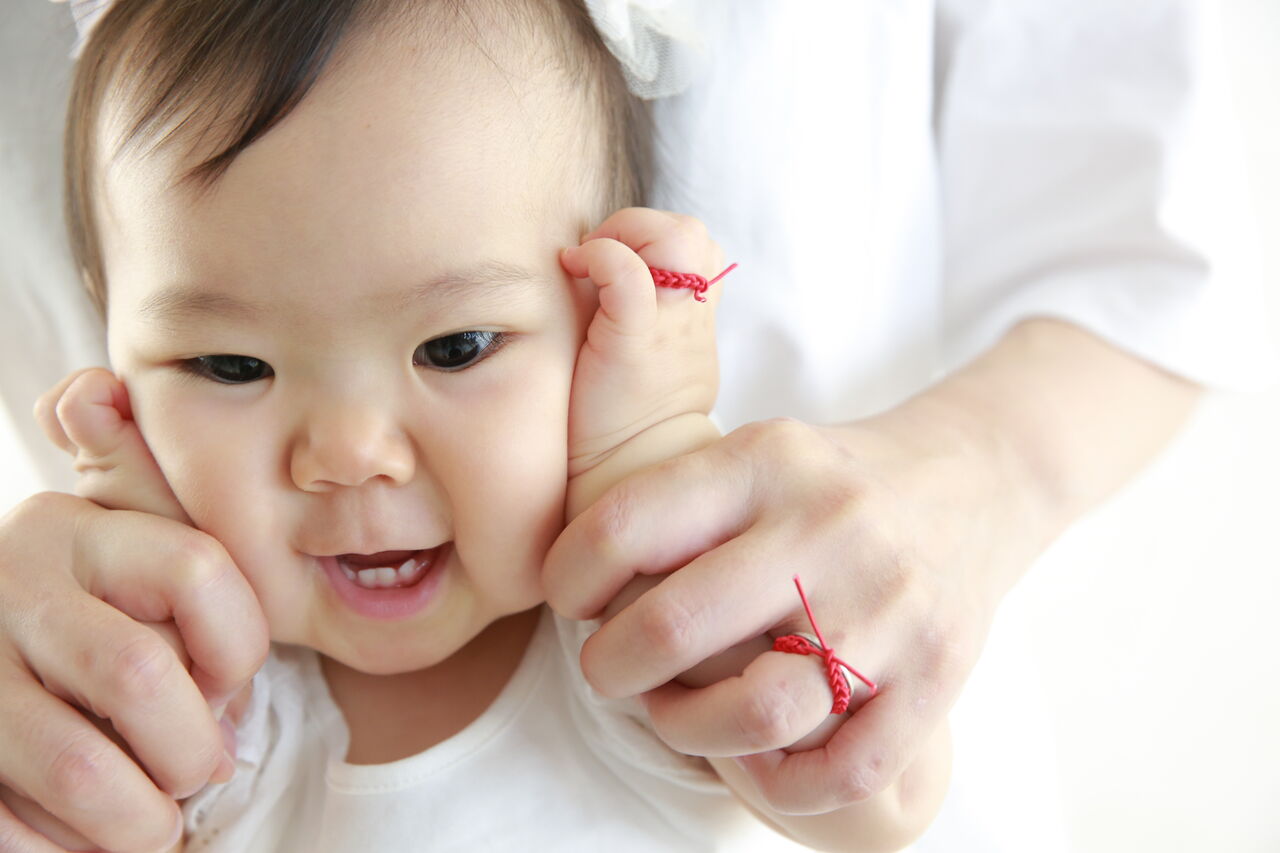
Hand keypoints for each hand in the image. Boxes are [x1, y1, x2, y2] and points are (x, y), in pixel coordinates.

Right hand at [0, 368, 267, 851]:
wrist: (5, 647)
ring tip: (152, 815)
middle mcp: (12, 587)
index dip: (238, 646)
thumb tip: (92, 389)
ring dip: (140, 818)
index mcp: (74, 527)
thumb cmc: (101, 608)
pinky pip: (15, 832)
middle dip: (193, 748)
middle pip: (140, 675)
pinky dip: (69, 851)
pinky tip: (82, 835)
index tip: (227, 681)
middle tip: (198, 769)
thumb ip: (148, 489)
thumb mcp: (133, 539)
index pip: (198, 568)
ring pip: (84, 770)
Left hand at [544, 411, 1013, 814]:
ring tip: (675, 714)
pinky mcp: (937, 673)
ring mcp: (889, 604)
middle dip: (610, 668)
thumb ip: (674, 505)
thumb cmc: (828, 483)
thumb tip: (575, 585)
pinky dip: (781, 787)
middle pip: (675, 629)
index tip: (571, 600)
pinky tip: (756, 757)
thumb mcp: (754, 454)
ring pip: (757, 713)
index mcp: (766, 462)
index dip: (568, 577)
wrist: (973, 485)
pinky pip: (845, 773)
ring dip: (686, 730)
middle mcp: (827, 527)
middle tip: (608, 670)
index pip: (625, 526)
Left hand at [559, 207, 722, 482]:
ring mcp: (666, 328)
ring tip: (590, 264)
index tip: (604, 264)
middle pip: (693, 234)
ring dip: (628, 234)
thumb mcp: (647, 356)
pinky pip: (629, 274)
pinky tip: (575, 269)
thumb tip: (597, 266)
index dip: (648, 236)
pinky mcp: (632, 342)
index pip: (693, 243)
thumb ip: (642, 311)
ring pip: (679, 238)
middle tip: (597, 257)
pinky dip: (602, 255)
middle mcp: (687, 317)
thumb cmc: (618, 416)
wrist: (622, 475)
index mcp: (690, 317)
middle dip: (640, 227)